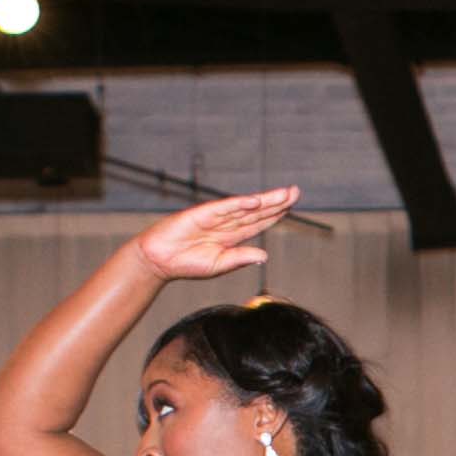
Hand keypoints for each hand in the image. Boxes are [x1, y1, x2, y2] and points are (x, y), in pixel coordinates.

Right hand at [135, 187, 298, 281]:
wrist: (159, 260)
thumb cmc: (186, 264)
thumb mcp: (219, 264)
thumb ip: (240, 258)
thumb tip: (264, 256)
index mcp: (232, 237)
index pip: (259, 222)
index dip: (276, 214)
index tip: (292, 205)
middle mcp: (226, 224)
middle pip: (256, 211)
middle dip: (276, 202)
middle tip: (295, 191)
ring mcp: (215, 218)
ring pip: (244, 207)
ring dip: (264, 200)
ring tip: (284, 193)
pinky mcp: (201, 214)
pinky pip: (223, 208)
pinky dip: (239, 204)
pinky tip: (255, 201)